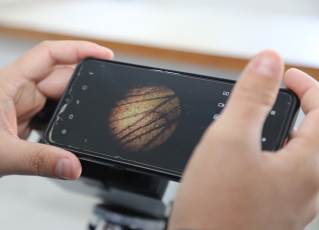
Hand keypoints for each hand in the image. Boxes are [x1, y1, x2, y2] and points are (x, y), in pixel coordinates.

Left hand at [0, 40, 112, 190]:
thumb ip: (39, 161)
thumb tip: (73, 164)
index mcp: (7, 84)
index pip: (48, 54)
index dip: (78, 49)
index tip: (102, 54)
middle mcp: (17, 90)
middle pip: (60, 75)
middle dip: (83, 86)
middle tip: (104, 98)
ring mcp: (24, 103)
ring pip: (60, 94)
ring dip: (76, 104)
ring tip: (93, 113)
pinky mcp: (29, 117)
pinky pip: (56, 110)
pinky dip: (70, 115)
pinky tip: (78, 123)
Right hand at [168, 51, 318, 229]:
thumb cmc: (216, 210)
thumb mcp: (230, 140)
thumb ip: (251, 97)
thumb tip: (268, 61)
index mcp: (308, 166)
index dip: (308, 86)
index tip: (286, 75)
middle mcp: (308, 187)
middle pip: (316, 134)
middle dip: (300, 107)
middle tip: (276, 95)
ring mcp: (292, 202)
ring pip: (301, 155)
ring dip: (285, 130)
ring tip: (258, 121)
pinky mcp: (273, 210)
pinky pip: (285, 173)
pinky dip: (272, 152)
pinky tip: (247, 156)